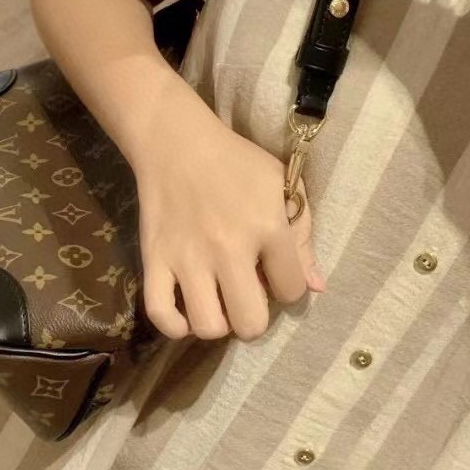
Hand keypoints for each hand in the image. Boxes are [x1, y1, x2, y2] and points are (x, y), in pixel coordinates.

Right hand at [134, 111, 323, 342]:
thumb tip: (316, 288)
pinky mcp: (153, 259)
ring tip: (218, 302)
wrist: (176, 142)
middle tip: (246, 297)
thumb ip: (303, 236)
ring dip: (217, 323)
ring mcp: (187, 257)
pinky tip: (186, 313)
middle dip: (255, 319)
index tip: (275, 274)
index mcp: (267, 227)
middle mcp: (228, 248)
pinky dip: (175, 325)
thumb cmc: (237, 163)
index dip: (288, 288)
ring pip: (207, 327)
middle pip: (250, 323)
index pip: (291, 291)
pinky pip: (160, 314)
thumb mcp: (282, 186)